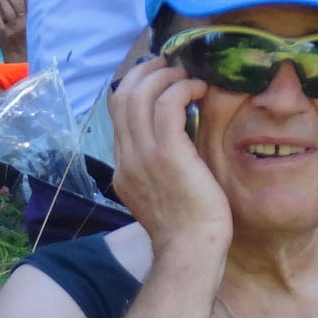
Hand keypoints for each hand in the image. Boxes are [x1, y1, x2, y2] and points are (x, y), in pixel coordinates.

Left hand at [0, 0, 27, 58]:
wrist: (17, 56)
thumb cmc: (22, 37)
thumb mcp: (27, 23)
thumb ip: (23, 11)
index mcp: (31, 18)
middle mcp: (25, 22)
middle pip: (17, 2)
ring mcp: (14, 28)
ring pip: (7, 10)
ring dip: (1, 1)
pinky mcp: (4, 34)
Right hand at [108, 52, 230, 256]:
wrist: (190, 251)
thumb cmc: (188, 229)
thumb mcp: (163, 194)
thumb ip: (160, 166)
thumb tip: (179, 140)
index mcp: (123, 168)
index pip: (117, 113)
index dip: (136, 86)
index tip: (160, 78)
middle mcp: (126, 158)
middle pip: (122, 96)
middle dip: (148, 72)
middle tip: (173, 66)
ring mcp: (143, 155)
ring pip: (141, 94)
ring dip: (167, 76)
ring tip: (189, 77)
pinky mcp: (167, 153)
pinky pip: (168, 103)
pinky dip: (183, 88)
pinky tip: (201, 91)